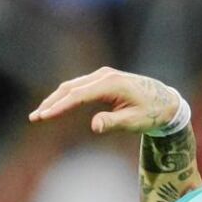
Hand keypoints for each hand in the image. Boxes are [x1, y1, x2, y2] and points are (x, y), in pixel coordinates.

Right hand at [29, 67, 179, 133]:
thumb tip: (94, 126)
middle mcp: (105, 76)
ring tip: (41, 114)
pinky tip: (55, 106)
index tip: (44, 117)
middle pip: (70, 88)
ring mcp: (103, 75)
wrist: (166, 101)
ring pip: (72, 86)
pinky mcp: (103, 79)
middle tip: (35, 118)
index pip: (78, 96)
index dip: (59, 107)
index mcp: (112, 84)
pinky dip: (66, 96)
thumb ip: (113, 123)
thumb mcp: (135, 122)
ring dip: (55, 99)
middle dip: (51, 103)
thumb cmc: (151, 113)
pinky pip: (79, 86)